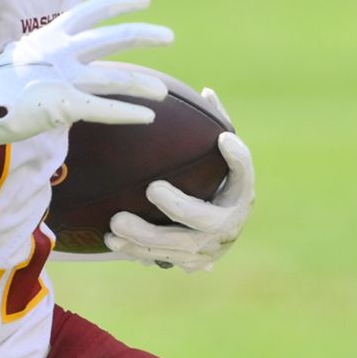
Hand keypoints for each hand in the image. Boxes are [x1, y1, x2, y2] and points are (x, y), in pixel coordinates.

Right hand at [0, 0, 169, 150]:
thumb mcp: (21, 54)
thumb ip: (45, 52)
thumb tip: (57, 56)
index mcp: (51, 35)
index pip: (92, 10)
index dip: (120, 3)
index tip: (144, 1)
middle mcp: (61, 51)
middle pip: (114, 38)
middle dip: (144, 35)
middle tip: (169, 37)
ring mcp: (63, 78)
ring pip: (115, 78)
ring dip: (143, 84)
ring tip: (163, 91)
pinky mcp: (63, 106)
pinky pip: (104, 109)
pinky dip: (127, 112)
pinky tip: (146, 116)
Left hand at [107, 98, 253, 271]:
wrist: (219, 231)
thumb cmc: (213, 182)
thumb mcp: (217, 159)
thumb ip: (216, 126)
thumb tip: (205, 92)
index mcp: (240, 194)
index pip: (243, 174)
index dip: (238, 159)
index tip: (224, 139)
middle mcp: (230, 223)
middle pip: (205, 219)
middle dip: (178, 205)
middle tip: (152, 188)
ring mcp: (212, 249)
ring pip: (179, 247)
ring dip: (145, 236)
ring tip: (115, 223)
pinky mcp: (194, 265)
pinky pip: (164, 260)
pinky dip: (139, 252)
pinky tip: (113, 242)